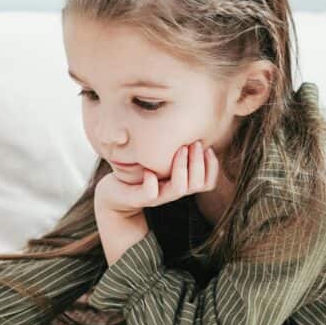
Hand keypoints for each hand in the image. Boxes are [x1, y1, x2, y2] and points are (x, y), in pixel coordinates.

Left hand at [95, 140, 218, 216]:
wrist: (113, 194)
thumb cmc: (140, 171)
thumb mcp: (161, 160)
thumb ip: (177, 150)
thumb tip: (192, 126)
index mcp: (181, 183)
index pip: (208, 183)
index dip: (211, 166)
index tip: (207, 147)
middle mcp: (172, 192)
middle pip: (198, 184)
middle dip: (199, 162)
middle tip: (194, 143)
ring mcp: (156, 196)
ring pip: (179, 188)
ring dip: (182, 168)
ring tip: (179, 150)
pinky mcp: (138, 198)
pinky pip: (150, 194)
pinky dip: (151, 182)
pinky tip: (148, 171)